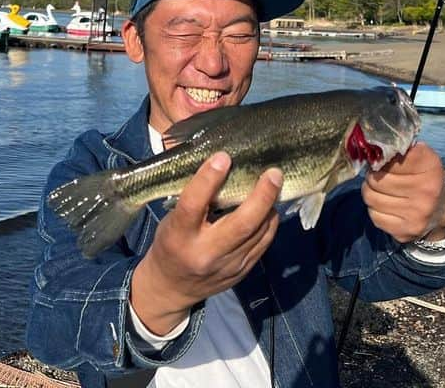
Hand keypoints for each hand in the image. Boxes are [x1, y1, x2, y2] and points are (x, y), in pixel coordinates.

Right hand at [130, 152, 280, 334]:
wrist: (172, 288)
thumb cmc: (171, 243)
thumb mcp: (172, 221)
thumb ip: (194, 199)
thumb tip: (223, 166)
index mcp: (179, 236)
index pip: (194, 204)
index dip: (208, 179)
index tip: (223, 157)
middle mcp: (205, 253)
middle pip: (241, 223)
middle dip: (262, 195)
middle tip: (273, 173)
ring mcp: (228, 266)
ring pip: (259, 231)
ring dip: (269, 205)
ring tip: (273, 183)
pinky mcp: (243, 272)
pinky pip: (264, 242)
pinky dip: (269, 221)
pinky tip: (268, 207)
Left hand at [362, 142, 444, 242]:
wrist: (440, 212)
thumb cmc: (424, 179)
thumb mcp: (420, 158)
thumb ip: (400, 149)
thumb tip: (373, 148)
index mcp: (430, 166)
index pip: (391, 156)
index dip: (381, 158)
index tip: (383, 160)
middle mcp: (426, 191)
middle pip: (376, 179)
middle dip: (372, 176)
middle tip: (378, 176)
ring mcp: (416, 214)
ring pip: (371, 197)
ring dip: (370, 192)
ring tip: (380, 190)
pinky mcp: (404, 231)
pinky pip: (374, 216)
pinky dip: (375, 210)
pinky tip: (386, 206)